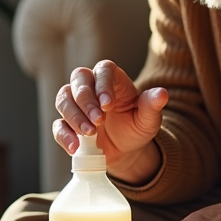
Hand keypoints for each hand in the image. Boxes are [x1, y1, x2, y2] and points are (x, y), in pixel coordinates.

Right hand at [53, 59, 168, 182]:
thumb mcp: (148, 119)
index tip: (108, 104)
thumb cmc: (136, 127)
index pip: (103, 70)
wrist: (126, 150)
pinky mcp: (67, 124)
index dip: (103, 84)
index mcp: (112, 79)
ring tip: (89, 134)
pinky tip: (75, 147)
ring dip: (74, 116)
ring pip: (64, 99)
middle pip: (79, 80)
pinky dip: (64, 135)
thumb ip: (152, 106)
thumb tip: (162, 94)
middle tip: (98, 120)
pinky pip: (58, 125)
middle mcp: (91, 87)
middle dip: (86, 100)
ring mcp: (76, 105)